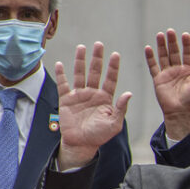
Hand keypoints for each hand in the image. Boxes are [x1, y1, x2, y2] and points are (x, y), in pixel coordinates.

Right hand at [55, 42, 131, 168]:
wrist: (82, 144)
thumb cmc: (100, 135)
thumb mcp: (115, 123)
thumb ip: (121, 108)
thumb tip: (128, 93)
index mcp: (106, 98)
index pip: (110, 79)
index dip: (113, 67)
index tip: (115, 54)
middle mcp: (93, 93)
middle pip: (95, 72)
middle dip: (97, 58)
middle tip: (99, 44)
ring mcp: (79, 95)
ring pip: (80, 74)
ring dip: (80, 61)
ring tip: (82, 47)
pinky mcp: (66, 99)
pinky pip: (63, 84)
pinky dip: (61, 74)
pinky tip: (60, 64)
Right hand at [144, 29, 189, 140]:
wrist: (180, 112)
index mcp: (189, 71)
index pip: (187, 54)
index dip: (186, 45)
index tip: (185, 35)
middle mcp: (178, 70)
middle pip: (174, 52)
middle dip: (172, 42)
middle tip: (170, 31)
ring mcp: (167, 74)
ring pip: (164, 56)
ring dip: (162, 46)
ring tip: (160, 35)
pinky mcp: (158, 79)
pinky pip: (153, 66)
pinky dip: (150, 57)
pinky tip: (148, 48)